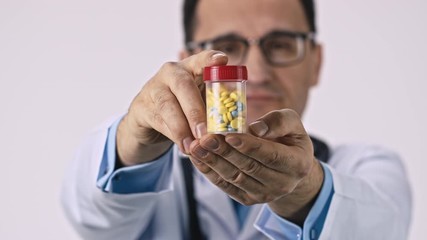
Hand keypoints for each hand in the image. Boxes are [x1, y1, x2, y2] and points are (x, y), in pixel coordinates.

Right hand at [117, 50, 227, 165]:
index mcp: (191, 68)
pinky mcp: (141, 106)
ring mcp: (153, 87)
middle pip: (183, 85)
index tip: (222, 61)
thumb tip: (229, 130)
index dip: (210, 59)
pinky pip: (157, 120)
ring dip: (182, 127)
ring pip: (167, 105)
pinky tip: (183, 146)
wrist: (149, 120)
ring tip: (193, 145)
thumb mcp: (200, 103)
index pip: (201, 58)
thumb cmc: (183, 108)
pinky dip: (172, 135)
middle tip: (205, 132)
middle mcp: (171, 72)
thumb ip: (213, 108)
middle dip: (195, 110)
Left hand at [188, 109, 323, 224]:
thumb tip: (255, 129)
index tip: (229, 135)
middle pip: (248, 167)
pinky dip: (209, 172)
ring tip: (196, 146)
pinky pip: (226, 186)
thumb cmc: (289, 139)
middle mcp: (282, 184)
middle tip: (206, 138)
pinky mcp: (248, 199)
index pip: (270, 155)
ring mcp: (264, 194)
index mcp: (297, 164)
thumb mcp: (293, 124)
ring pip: (234, 178)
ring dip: (212, 162)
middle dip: (224, 152)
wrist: (290, 169)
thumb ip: (278, 122)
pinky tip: (197, 158)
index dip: (249, 146)